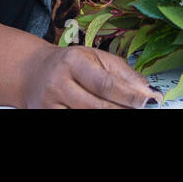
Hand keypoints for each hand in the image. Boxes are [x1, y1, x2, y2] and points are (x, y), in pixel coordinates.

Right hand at [23, 44, 163, 108]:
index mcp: (73, 61)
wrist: (33, 72)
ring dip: (110, 116)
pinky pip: (73, 123)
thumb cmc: (71, 64)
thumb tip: (149, 92)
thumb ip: (124, 74)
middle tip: (142, 109)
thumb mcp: (97, 58)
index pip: (105, 83)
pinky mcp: (45, 116)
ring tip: (124, 111)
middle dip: (122, 110)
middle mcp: (58, 83)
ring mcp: (49, 104)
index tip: (149, 101)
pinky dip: (90, 121)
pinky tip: (104, 114)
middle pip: (97, 106)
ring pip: (85, 117)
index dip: (129, 96)